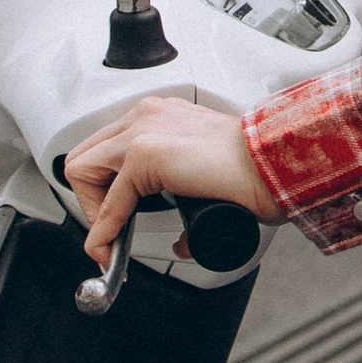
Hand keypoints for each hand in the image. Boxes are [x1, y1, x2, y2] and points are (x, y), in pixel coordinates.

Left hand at [64, 99, 282, 270]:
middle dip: (92, 200)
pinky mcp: (145, 154)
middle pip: (86, 156)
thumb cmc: (258, 168)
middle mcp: (148, 115)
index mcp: (162, 115)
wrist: (278, 164)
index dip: (103, 189)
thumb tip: (179, 240)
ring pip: (83, 171)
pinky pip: (109, 201)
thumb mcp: (205, 174)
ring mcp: (143, 130)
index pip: (106, 147)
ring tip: (113, 238)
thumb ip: (186, 195)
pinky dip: (104, 229)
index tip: (117, 218)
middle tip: (113, 230)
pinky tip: (110, 247)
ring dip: (93, 211)